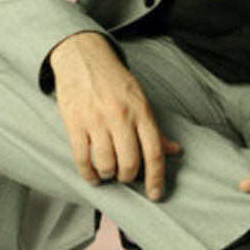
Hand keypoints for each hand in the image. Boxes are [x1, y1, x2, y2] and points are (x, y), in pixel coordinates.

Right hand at [49, 31, 180, 199]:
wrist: (83, 55)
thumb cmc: (113, 79)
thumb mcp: (139, 97)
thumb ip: (154, 128)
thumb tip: (174, 151)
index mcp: (140, 109)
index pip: (154, 151)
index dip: (156, 177)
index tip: (156, 194)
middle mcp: (120, 115)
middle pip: (130, 162)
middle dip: (128, 176)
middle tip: (125, 174)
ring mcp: (96, 119)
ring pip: (106, 164)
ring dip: (108, 175)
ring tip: (108, 171)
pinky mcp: (75, 122)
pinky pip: (82, 159)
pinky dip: (88, 173)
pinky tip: (92, 173)